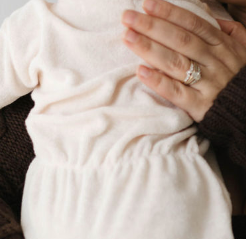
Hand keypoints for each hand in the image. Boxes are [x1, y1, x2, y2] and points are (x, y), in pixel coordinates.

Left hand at [120, 0, 245, 121]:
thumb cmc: (242, 79)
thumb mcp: (244, 49)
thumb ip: (229, 31)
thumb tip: (210, 14)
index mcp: (222, 45)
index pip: (192, 23)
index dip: (169, 12)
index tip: (147, 4)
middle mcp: (214, 61)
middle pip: (179, 39)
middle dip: (151, 26)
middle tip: (127, 17)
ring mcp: (207, 83)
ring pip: (175, 62)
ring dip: (149, 49)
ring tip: (128, 37)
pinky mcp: (201, 105)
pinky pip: (177, 92)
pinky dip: (159, 82)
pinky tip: (141, 71)